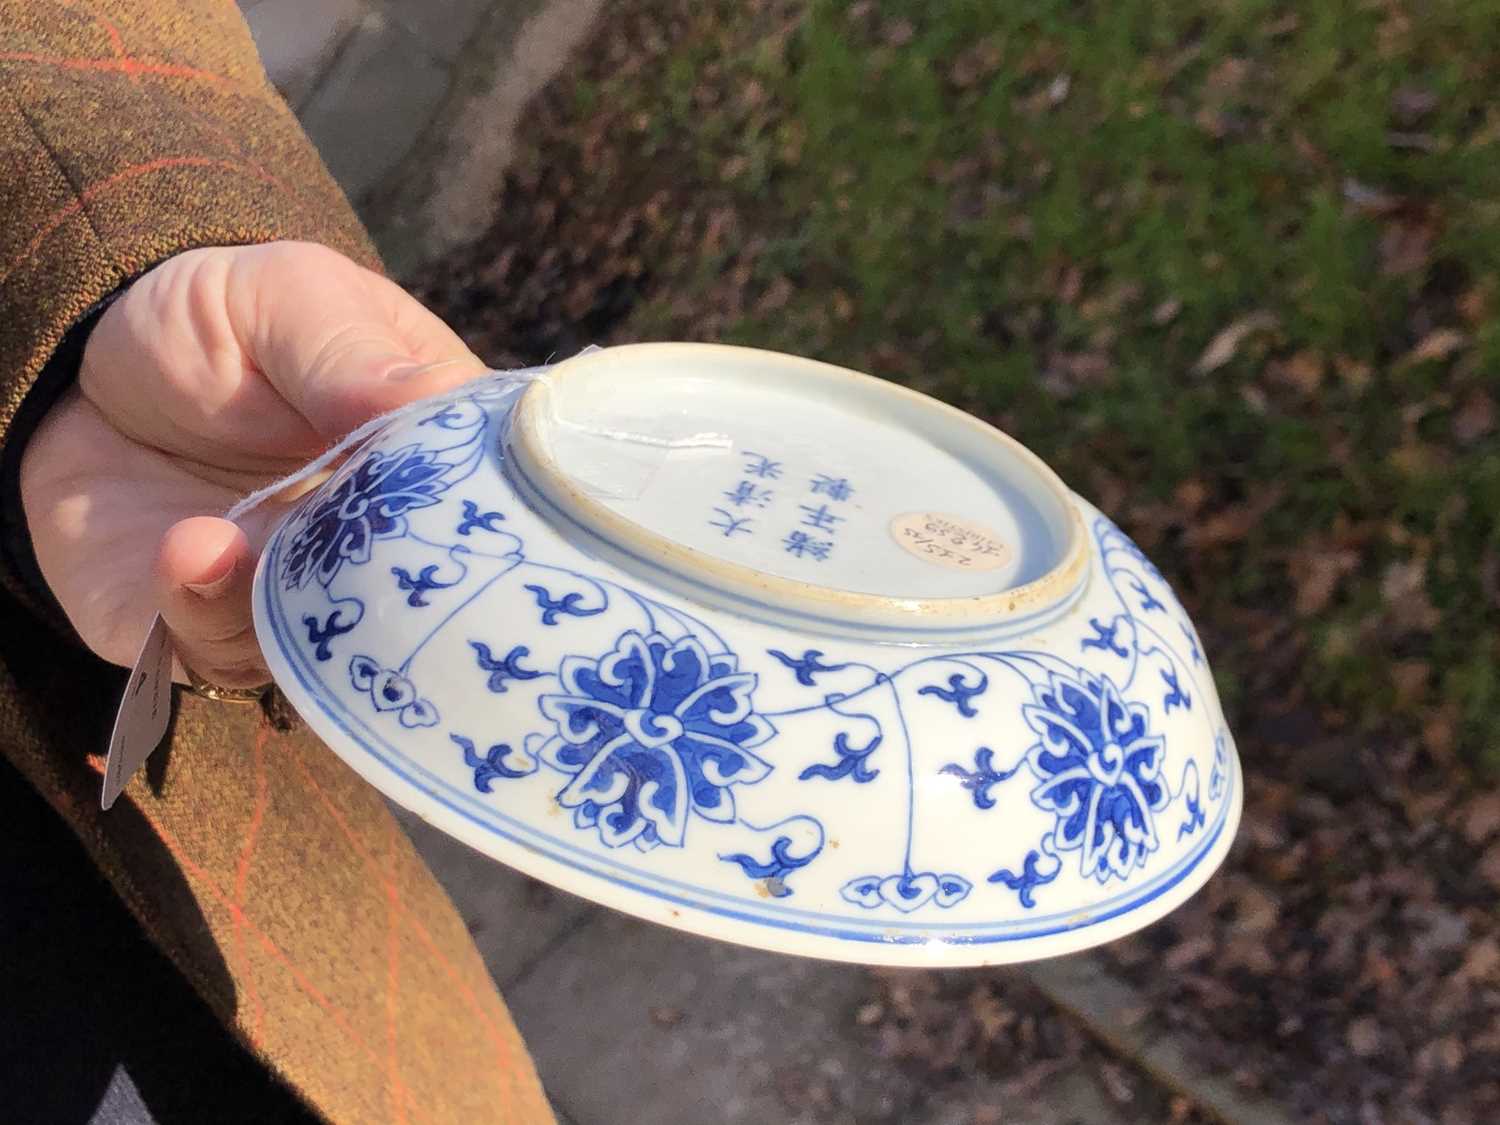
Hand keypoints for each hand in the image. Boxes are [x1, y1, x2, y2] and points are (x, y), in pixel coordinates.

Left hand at [20, 241, 486, 687]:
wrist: (77, 377)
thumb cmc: (211, 325)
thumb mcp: (285, 298)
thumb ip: (351, 353)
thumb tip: (440, 394)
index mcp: (437, 453)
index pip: (503, 499)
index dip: (495, 511)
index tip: (450, 496)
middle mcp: (389, 541)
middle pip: (437, 596)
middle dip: (394, 583)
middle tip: (341, 531)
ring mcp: (309, 595)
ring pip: (340, 646)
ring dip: (288, 604)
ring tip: (225, 537)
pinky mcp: (220, 631)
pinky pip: (234, 655)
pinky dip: (212, 611)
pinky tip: (187, 549)